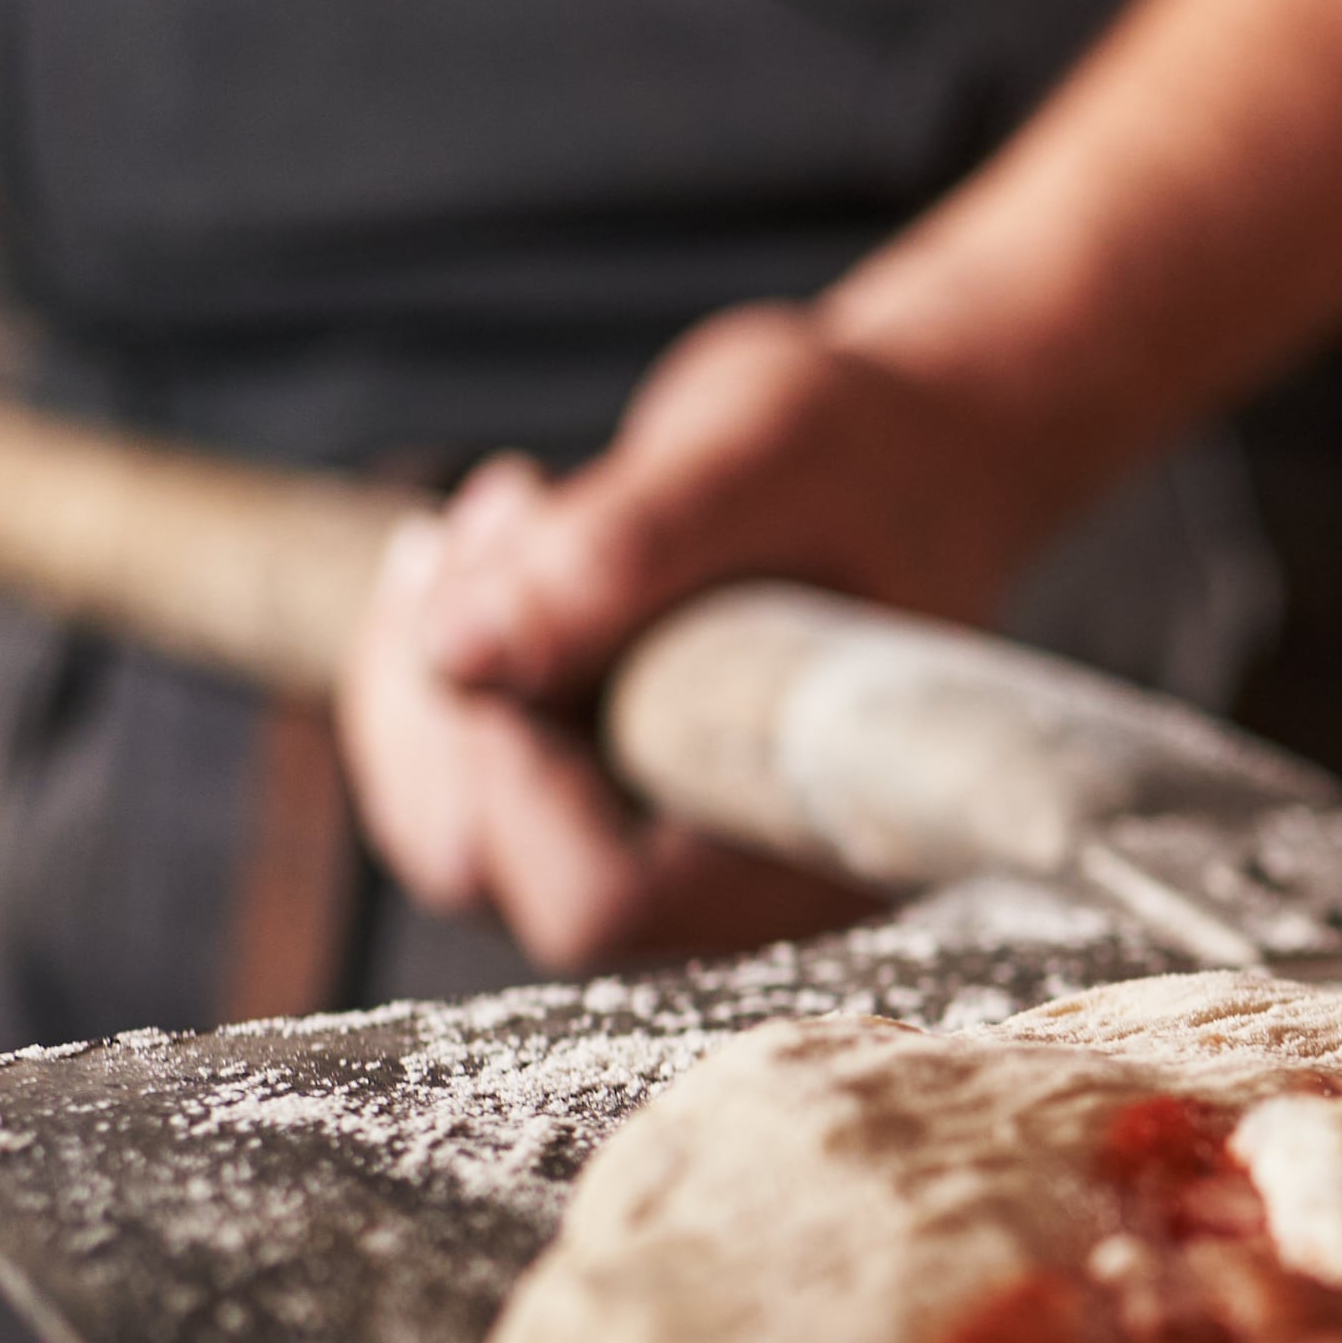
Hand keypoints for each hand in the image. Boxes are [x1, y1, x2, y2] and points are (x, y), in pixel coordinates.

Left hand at [335, 298, 1086, 968]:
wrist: (916, 443)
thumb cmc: (875, 448)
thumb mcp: (759, 456)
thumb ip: (622, 551)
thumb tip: (456, 653)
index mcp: (816, 840)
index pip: (600, 899)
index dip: (514, 782)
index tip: (512, 612)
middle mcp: (731, 875)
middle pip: (491, 870)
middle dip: (447, 691)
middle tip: (504, 507)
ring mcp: (657, 840)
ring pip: (449, 826)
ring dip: (425, 658)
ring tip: (506, 505)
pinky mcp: (599, 791)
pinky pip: (454, 772)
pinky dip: (435, 651)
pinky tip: (497, 534)